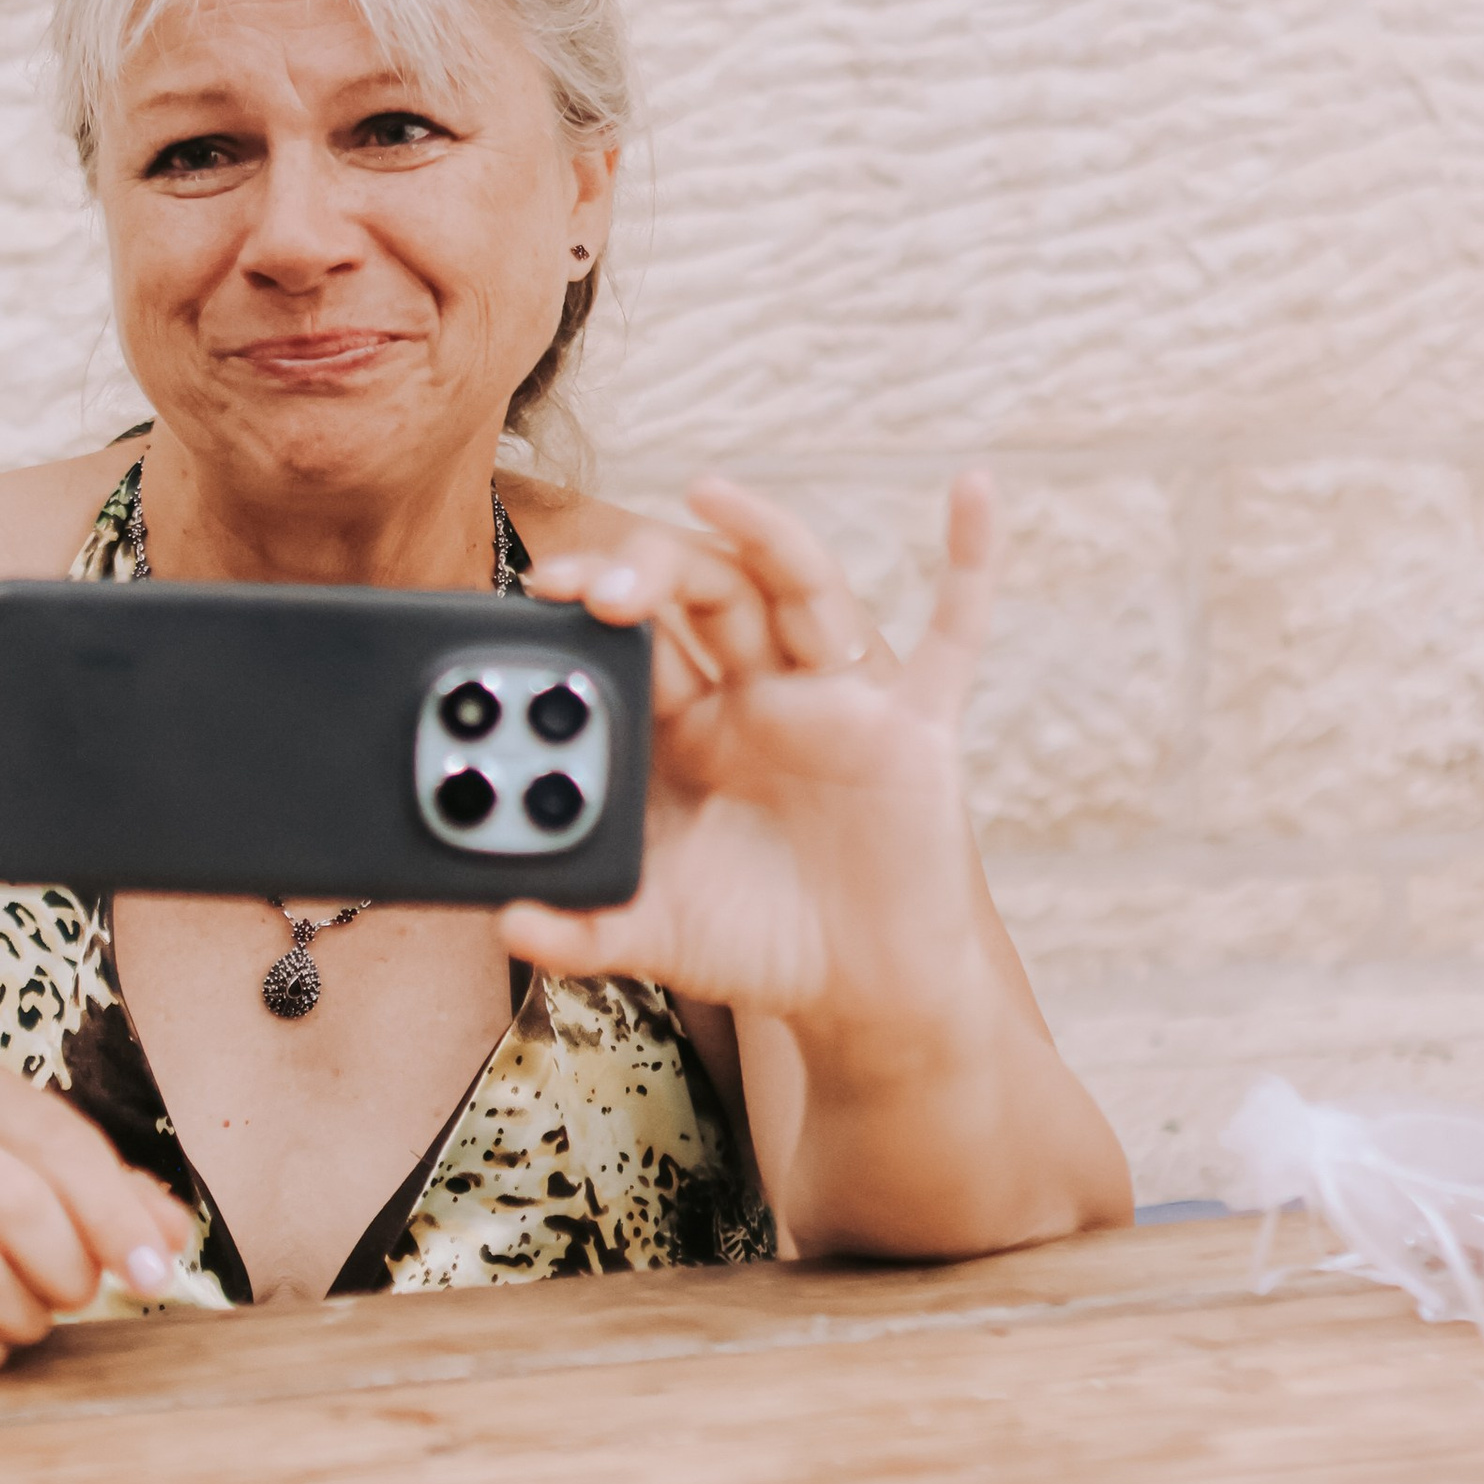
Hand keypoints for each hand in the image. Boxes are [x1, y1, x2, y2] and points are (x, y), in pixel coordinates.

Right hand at [0, 1053, 195, 1378]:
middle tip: (80, 1295)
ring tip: (28, 1318)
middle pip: (15, 1204)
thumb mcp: (42, 1181)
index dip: (117, 1213)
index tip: (156, 1269)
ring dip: (23, 1315)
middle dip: (69, 1268)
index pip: (59, 1141)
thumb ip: (114, 1198)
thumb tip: (172, 1237)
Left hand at [507, 475, 1003, 1067]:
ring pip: (803, 591)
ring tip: (710, 491)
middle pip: (710, 593)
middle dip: (653, 570)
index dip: (594, 604)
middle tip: (594, 584)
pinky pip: (952, 633)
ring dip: (764, 535)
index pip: (639, 638)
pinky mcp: (913, 726)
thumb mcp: (658, 934)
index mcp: (691, 728)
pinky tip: (974, 492)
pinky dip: (969, 561)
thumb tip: (508, 923)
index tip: (543, 590)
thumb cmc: (759, 943)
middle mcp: (761, 695)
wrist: (862, 992)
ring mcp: (839, 701)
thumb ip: (582, 931)